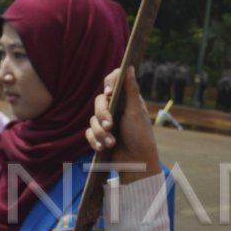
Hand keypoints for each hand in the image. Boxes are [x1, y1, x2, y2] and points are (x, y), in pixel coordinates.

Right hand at [86, 66, 159, 183]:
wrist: (137, 163)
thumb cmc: (141, 136)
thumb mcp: (136, 112)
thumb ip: (131, 90)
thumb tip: (129, 66)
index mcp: (126, 100)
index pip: (113, 83)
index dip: (109, 84)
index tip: (109, 93)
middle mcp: (115, 109)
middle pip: (99, 102)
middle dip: (103, 115)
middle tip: (110, 126)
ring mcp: (107, 123)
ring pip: (92, 120)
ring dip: (100, 132)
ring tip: (111, 143)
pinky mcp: (100, 136)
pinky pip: (89, 134)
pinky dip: (95, 141)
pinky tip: (102, 148)